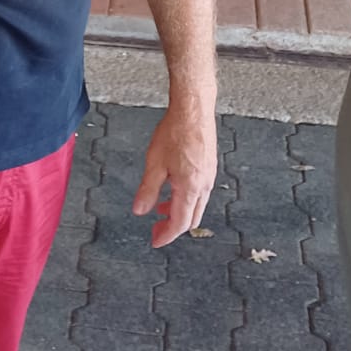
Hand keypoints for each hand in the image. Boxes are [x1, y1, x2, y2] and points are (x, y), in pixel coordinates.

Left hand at [133, 103, 217, 247]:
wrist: (194, 109)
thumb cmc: (175, 131)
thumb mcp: (155, 163)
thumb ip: (148, 190)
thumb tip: (140, 210)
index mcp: (191, 187)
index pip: (180, 223)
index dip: (166, 235)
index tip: (155, 240)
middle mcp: (204, 185)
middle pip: (191, 218)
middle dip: (173, 226)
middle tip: (155, 227)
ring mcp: (209, 176)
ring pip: (196, 205)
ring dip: (179, 211)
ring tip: (160, 206)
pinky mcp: (210, 167)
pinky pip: (200, 192)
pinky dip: (186, 198)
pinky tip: (172, 187)